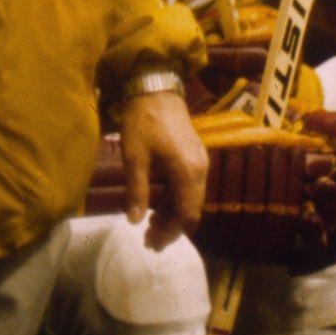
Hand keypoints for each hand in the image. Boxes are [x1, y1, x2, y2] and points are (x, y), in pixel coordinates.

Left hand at [118, 90, 208, 250]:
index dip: (171, 232)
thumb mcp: (134, 159)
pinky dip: (176, 201)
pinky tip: (158, 206)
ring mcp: (200, 162)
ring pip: (192, 199)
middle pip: (193, 209)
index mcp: (188, 171)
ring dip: (174, 215)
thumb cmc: (143, 123)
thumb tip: (134, 222)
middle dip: (172, 228)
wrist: (157, 91)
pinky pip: (190, 187)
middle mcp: (201, 169)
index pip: (187, 213)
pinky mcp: (195, 157)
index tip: (150, 244)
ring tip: (150, 226)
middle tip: (147, 240)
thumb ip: (137, 191)